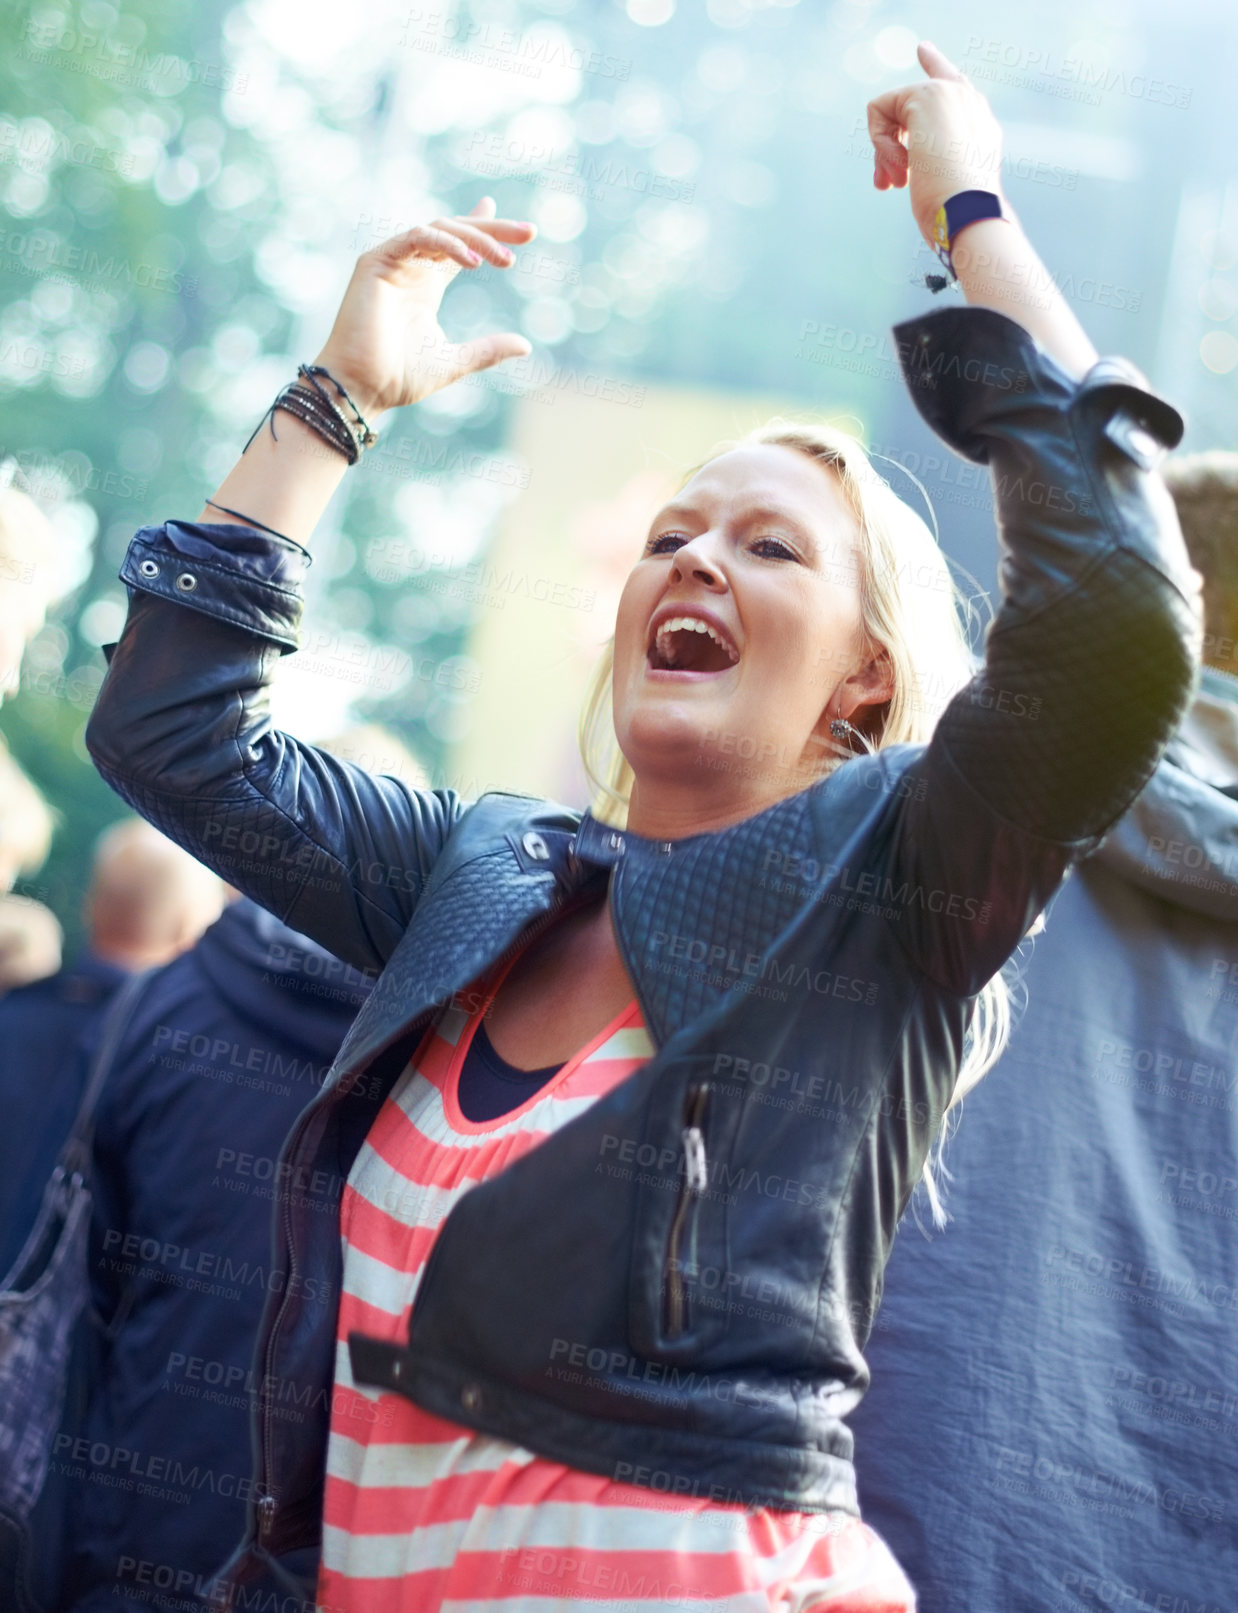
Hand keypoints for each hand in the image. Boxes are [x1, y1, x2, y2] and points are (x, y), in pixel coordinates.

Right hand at [311, 197, 536, 417]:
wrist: (361, 387)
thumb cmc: (399, 378)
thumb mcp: (456, 361)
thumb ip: (488, 350)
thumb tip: (526, 346)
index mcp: (426, 287)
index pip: (458, 247)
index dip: (484, 231)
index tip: (519, 231)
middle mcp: (410, 269)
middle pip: (455, 232)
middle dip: (492, 229)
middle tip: (528, 233)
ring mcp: (393, 262)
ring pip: (439, 229)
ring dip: (475, 238)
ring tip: (504, 259)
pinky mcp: (376, 261)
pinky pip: (416, 237)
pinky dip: (446, 244)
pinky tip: (472, 262)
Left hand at [866, 42, 1006, 247]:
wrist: (969, 212)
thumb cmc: (956, 215)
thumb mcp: (943, 191)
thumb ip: (927, 169)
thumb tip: (887, 177)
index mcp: (979, 123)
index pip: (954, 83)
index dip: (935, 65)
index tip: (922, 48)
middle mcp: (968, 100)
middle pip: (910, 103)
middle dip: (890, 147)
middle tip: (889, 184)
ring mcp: (948, 93)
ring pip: (891, 111)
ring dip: (885, 152)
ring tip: (898, 181)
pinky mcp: (924, 96)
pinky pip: (879, 111)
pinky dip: (880, 145)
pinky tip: (900, 168)